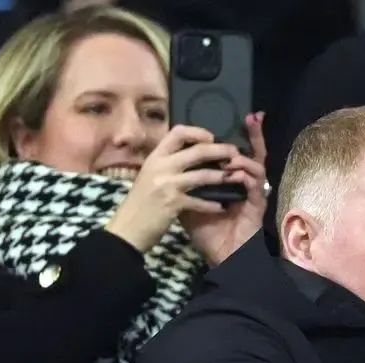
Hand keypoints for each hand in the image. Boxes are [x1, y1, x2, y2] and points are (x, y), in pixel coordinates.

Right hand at [105, 124, 240, 252]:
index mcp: (155, 157)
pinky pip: (200, 201)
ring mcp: (166, 184)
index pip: (177, 132)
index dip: (198, 132)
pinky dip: (212, 204)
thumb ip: (167, 163)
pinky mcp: (173, 204)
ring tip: (238, 177)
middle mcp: (160, 166)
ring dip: (223, 177)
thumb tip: (189, 153)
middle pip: (197, 151)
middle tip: (235, 154)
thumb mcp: (149, 175)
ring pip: (203, 175)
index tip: (211, 138)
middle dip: (220, 151)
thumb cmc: (140, 202)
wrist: (126, 228)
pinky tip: (222, 206)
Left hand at [183, 112, 269, 265]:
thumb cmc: (207, 233)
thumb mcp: (189, 203)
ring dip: (243, 158)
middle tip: (253, 118)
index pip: (232, 154)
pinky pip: (255, 186)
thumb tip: (168, 161)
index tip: (242, 117)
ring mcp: (252, 194)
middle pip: (252, 153)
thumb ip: (184, 183)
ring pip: (256, 166)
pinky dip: (245, 176)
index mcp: (229, 181)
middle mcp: (243, 184)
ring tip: (231, 155)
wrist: (219, 258)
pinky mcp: (257, 206)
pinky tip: (235, 173)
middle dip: (255, 135)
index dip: (236, 136)